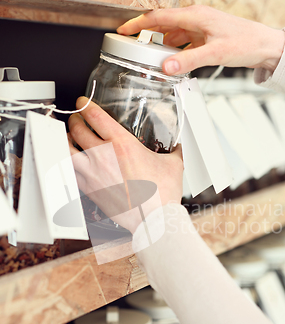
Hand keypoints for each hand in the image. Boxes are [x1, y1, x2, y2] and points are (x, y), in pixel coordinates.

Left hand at [68, 98, 182, 233]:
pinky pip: (70, 171)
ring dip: (66, 140)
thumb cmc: (162, 194)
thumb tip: (179, 146)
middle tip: (77, 119)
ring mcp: (93, 173)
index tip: (83, 103)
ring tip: (69, 137)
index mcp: (121, 144)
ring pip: (67, 149)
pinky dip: (69, 163)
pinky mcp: (90, 189)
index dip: (85, 105)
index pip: (95, 116)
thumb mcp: (173, 164)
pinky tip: (73, 162)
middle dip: (75, 120)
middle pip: (77, 129)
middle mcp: (103, 155)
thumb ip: (175, 150)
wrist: (154, 219)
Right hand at [117, 5, 284, 75]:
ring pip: (173, 35)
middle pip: (163, 24)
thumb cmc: (246, 42)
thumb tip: (166, 67)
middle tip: (132, 47)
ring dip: (161, 45)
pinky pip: (184, 42)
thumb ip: (188, 60)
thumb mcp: (215, 53)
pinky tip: (173, 61)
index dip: (138, 24)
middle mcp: (196, 18)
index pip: (158, 17)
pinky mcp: (206, 37)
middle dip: (146, 35)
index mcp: (195, 16)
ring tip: (151, 58)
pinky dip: (175, 51)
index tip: (123, 31)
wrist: (266, 46)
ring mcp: (201, 27)